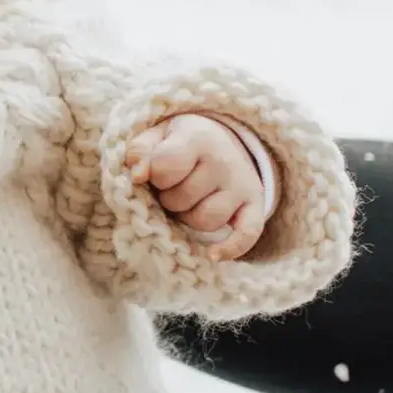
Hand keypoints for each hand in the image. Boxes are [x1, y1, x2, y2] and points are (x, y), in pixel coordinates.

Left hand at [124, 112, 265, 261]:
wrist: (219, 142)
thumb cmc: (177, 144)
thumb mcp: (155, 137)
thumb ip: (140, 152)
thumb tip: (138, 175)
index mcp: (197, 138)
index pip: (165, 166)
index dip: (152, 175)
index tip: (153, 172)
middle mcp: (224, 160)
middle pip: (182, 199)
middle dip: (168, 198)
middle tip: (170, 186)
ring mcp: (241, 185)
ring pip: (206, 221)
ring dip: (188, 217)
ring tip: (187, 201)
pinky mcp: (254, 206)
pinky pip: (248, 234)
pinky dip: (231, 247)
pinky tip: (212, 255)